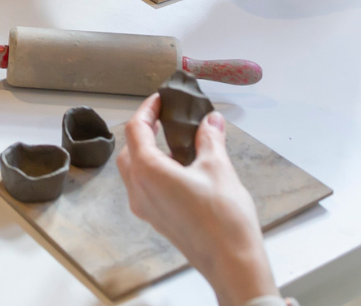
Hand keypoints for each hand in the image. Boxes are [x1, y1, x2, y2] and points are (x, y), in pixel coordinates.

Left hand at [117, 100, 278, 303]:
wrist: (231, 262)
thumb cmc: (223, 219)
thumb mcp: (218, 168)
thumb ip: (210, 139)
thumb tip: (210, 121)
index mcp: (147, 172)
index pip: (135, 130)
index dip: (147, 110)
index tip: (161, 100)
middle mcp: (138, 190)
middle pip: (129, 150)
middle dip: (143, 130)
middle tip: (165, 117)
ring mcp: (146, 208)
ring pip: (135, 170)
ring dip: (147, 151)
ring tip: (174, 141)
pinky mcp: (157, 220)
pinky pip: (145, 188)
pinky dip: (155, 171)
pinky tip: (180, 168)